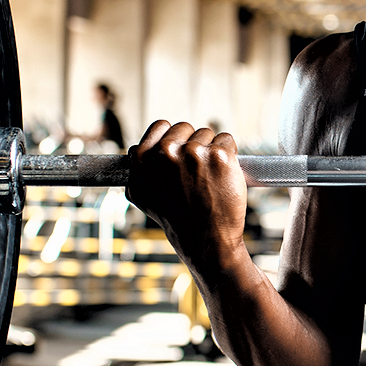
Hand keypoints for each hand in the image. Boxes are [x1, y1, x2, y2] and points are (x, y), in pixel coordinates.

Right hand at [126, 121, 248, 275]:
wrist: (205, 240)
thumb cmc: (178, 220)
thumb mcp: (142, 197)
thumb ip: (138, 172)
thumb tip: (135, 154)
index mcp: (143, 158)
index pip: (161, 126)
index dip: (173, 138)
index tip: (180, 150)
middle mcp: (166, 152)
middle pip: (185, 128)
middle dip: (193, 144)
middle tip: (196, 171)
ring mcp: (193, 152)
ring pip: (208, 134)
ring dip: (211, 150)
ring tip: (209, 177)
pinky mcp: (219, 156)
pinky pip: (227, 140)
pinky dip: (229, 155)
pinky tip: (222, 175)